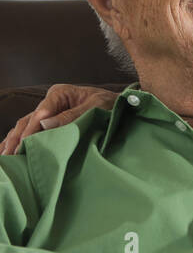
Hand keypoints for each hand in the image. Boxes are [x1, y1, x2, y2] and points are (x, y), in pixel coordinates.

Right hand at [1, 84, 117, 155]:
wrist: (121, 106)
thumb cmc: (110, 105)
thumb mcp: (95, 107)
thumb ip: (72, 115)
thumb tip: (45, 124)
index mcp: (59, 94)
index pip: (39, 113)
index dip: (30, 131)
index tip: (22, 146)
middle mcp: (50, 101)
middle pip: (27, 121)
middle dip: (16, 139)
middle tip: (8, 157)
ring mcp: (47, 112)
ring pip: (23, 127)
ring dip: (12, 141)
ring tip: (4, 159)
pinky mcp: (48, 122)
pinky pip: (27, 131)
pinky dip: (16, 141)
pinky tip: (6, 151)